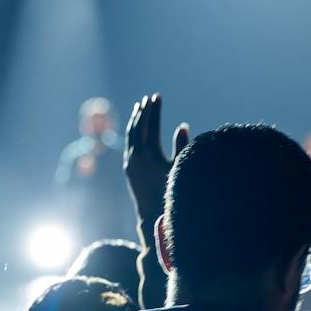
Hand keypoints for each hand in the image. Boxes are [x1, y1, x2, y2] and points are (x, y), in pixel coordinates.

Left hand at [124, 94, 189, 220]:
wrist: (153, 214)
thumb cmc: (172, 190)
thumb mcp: (179, 167)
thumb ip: (181, 146)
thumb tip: (182, 126)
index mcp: (149, 154)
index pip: (150, 125)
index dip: (154, 110)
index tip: (157, 96)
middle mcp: (135, 156)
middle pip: (138, 126)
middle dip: (144, 110)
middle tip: (149, 98)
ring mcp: (129, 161)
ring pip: (130, 135)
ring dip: (135, 120)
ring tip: (139, 107)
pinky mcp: (128, 168)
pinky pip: (128, 144)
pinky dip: (132, 133)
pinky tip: (136, 128)